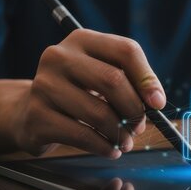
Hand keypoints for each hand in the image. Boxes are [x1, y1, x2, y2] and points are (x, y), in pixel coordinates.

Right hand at [13, 29, 165, 158]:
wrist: (32, 112)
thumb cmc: (79, 93)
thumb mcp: (102, 76)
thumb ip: (130, 82)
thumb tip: (156, 102)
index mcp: (82, 40)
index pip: (126, 50)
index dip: (147, 79)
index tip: (158, 103)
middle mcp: (59, 57)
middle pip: (113, 80)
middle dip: (134, 109)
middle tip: (139, 126)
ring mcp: (44, 85)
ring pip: (99, 112)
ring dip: (120, 133)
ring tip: (125, 141)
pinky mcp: (36, 115)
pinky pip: (82, 135)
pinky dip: (104, 146)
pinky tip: (110, 149)